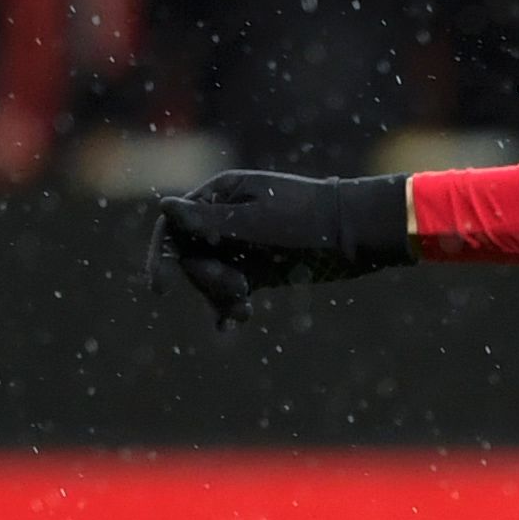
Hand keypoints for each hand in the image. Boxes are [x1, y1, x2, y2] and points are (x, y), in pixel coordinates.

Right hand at [149, 171, 413, 322]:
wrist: (359, 234)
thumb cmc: (310, 220)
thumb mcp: (258, 221)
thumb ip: (212, 220)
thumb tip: (164, 207)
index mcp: (221, 194)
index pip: (174, 226)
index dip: (163, 256)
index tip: (160, 289)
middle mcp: (226, 217)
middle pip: (191, 256)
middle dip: (207, 278)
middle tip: (239, 289)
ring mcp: (242, 245)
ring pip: (210, 277)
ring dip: (220, 296)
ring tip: (244, 311)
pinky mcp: (259, 269)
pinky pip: (232, 291)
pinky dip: (230, 307)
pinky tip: (230, 325)